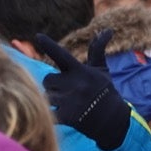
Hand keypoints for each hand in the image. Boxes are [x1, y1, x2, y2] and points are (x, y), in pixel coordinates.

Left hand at [34, 30, 130, 150]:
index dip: (49, 45)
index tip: (38, 36)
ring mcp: (70, 100)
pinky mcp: (67, 116)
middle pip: (47, 80)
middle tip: (67, 92)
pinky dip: (53, 115)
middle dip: (52, 86)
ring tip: (68, 104)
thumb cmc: (104, 92)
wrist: (113, 121)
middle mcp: (75, 83)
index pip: (61, 55)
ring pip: (46, 96)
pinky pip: (49, 112)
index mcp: (80, 70)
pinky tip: (65, 116)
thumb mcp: (102, 70)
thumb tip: (107, 30)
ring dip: (53, 100)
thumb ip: (97, 50)